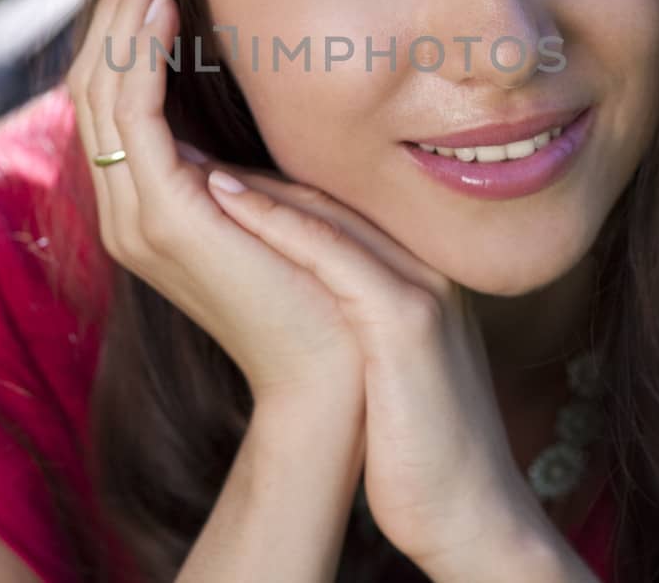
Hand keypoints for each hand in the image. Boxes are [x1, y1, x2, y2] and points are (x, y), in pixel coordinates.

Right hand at [63, 0, 364, 409]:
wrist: (334, 376)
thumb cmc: (319, 289)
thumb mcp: (271, 205)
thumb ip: (240, 161)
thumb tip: (244, 99)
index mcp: (147, 206)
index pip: (111, 100)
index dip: (122, 32)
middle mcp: (126, 211)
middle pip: (92, 86)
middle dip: (113, 10)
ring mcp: (136, 219)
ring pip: (101, 92)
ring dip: (121, 18)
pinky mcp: (164, 221)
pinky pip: (132, 119)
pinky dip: (140, 59)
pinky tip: (163, 11)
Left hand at [196, 145, 564, 579]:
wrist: (472, 513)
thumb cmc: (416, 451)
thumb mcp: (385, 370)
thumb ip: (354, 324)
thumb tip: (294, 309)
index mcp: (416, 276)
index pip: (331, 213)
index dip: (264, 189)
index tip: (202, 172)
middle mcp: (422, 267)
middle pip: (326, 199)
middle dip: (252, 171)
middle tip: (185, 145)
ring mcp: (420, 287)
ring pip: (325, 214)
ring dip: (250, 181)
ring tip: (185, 150)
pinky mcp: (407, 320)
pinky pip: (332, 253)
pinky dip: (274, 220)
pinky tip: (220, 196)